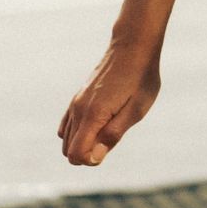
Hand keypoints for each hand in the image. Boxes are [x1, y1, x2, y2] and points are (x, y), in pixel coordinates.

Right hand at [58, 38, 161, 164]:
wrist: (133, 47)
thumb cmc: (140, 79)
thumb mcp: (136, 109)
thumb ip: (113, 134)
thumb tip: (93, 158)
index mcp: (92, 115)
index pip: (75, 155)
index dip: (92, 160)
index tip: (111, 145)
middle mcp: (78, 109)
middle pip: (68, 151)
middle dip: (88, 153)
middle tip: (113, 136)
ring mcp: (75, 102)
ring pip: (66, 138)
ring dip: (84, 142)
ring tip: (110, 126)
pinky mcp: (77, 97)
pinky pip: (67, 124)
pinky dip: (79, 132)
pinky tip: (99, 122)